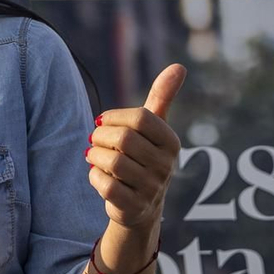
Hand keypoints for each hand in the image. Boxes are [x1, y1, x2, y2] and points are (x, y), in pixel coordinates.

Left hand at [86, 65, 185, 229]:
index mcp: (171, 142)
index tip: (103, 121)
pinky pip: (105, 185)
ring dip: (95, 157)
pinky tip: (98, 176)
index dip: (114, 116)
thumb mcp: (154, 129)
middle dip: (101, 137)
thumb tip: (179, 66)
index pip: (141, 118)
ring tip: (94, 157)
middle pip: (123, 139)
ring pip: (113, 162)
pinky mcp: (133, 207)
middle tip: (96, 141)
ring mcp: (152, 188)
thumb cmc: (143, 157)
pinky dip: (94, 177)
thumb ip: (162, 98)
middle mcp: (166, 166)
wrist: (140, 207)